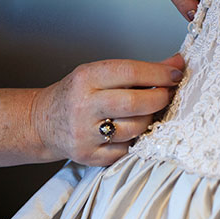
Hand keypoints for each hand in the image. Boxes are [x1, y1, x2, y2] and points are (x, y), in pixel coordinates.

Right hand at [31, 54, 184, 165]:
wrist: (43, 122)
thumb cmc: (77, 95)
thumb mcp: (99, 74)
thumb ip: (138, 70)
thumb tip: (176, 62)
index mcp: (86, 79)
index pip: (130, 72)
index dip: (159, 73)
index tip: (176, 73)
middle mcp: (83, 106)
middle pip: (135, 103)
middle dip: (160, 98)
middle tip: (168, 94)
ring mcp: (85, 134)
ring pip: (136, 128)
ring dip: (149, 119)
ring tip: (145, 112)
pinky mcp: (89, 156)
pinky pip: (127, 149)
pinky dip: (135, 139)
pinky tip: (130, 130)